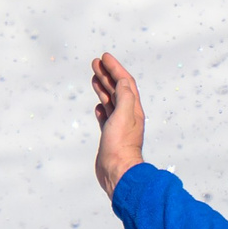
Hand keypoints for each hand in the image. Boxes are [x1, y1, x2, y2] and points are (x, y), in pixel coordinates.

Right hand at [91, 53, 144, 195]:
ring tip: (94, 77)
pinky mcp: (110, 137)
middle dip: (107, 74)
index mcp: (133, 109)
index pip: (125, 82)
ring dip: (103, 88)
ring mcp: (118, 127)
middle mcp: (128, 116)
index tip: (104, 57)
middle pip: (117, 90)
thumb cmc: (121, 145)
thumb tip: (122, 81)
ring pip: (111, 102)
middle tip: (95, 62)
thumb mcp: (124, 115)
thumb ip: (125, 96)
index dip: (115, 68)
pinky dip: (102, 108)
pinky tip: (98, 106)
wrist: (118, 172)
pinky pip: (106, 118)